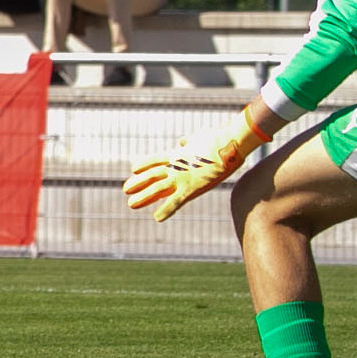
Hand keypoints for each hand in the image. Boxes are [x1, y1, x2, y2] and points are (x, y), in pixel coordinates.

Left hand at [123, 111, 272, 222]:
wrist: (230, 143)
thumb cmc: (219, 139)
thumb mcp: (200, 139)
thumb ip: (189, 142)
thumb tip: (183, 140)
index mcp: (179, 155)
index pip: (157, 159)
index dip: (145, 163)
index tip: (134, 167)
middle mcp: (177, 166)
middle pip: (153, 175)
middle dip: (139, 182)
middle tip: (126, 190)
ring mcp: (182, 177)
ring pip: (157, 187)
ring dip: (144, 196)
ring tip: (131, 203)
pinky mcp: (192, 187)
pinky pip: (176, 201)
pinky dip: (167, 210)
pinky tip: (157, 218)